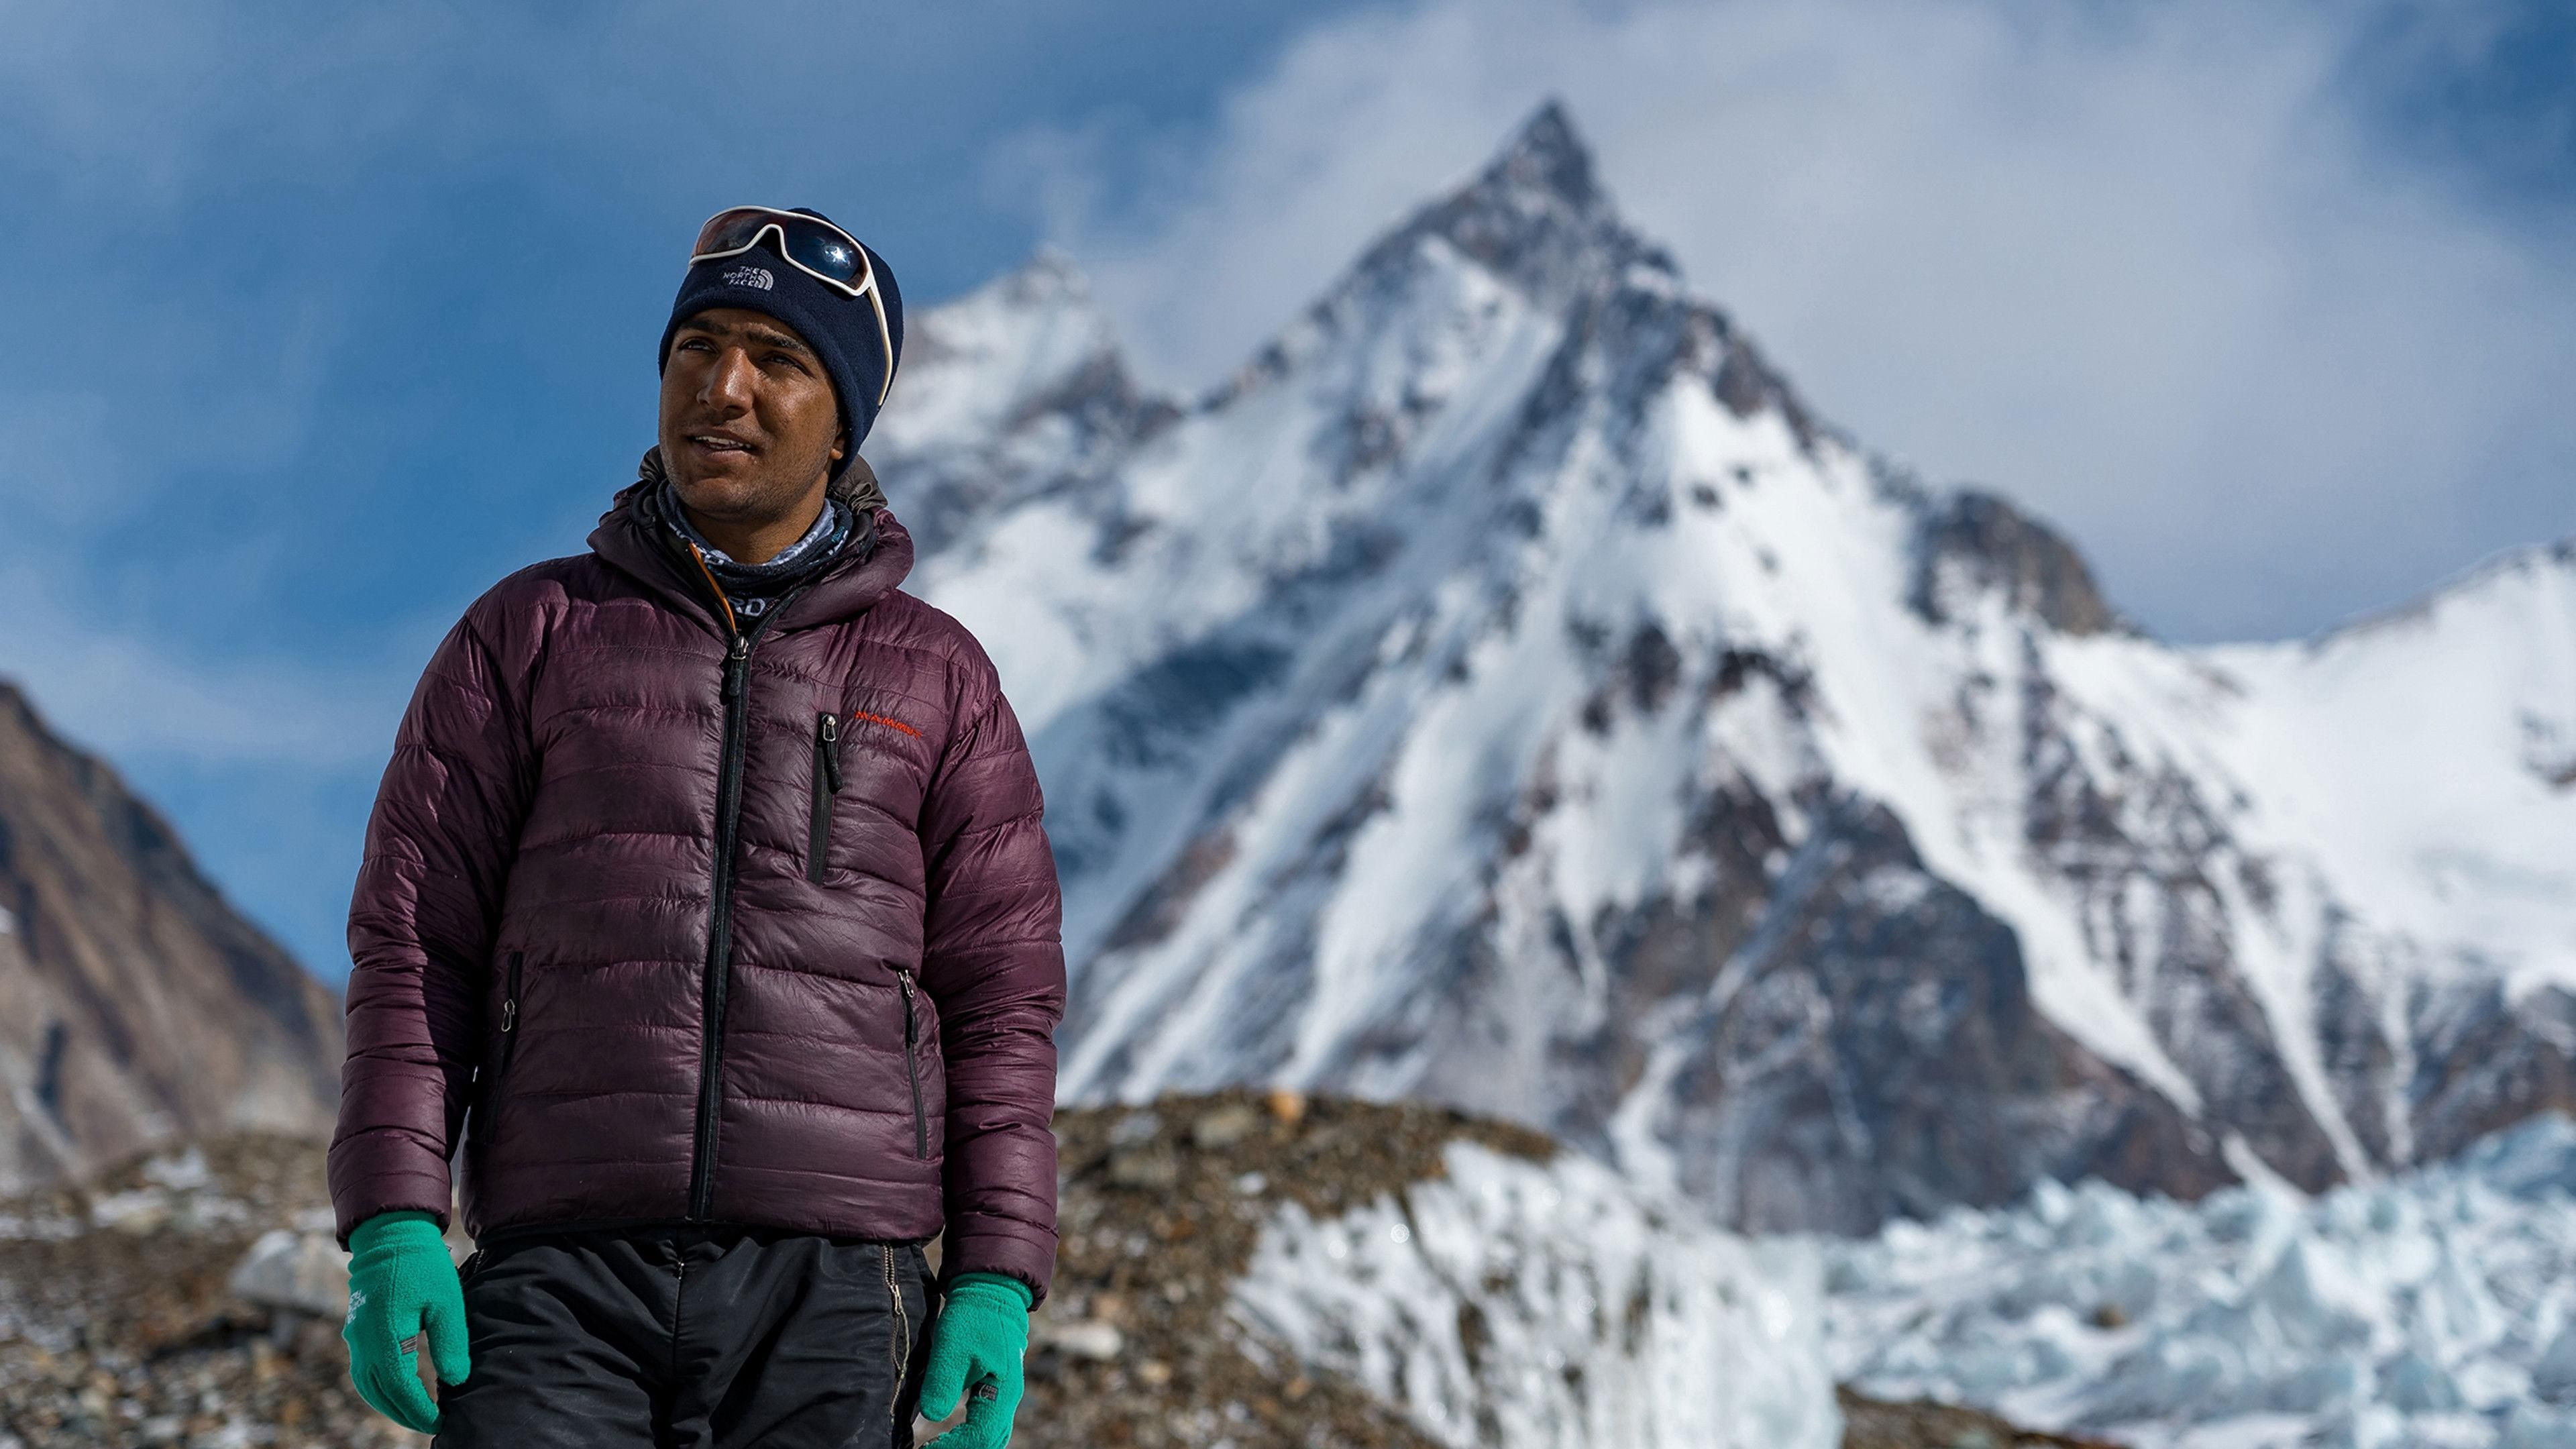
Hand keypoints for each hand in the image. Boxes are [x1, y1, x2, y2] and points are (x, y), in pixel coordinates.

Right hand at [342, 1210, 469, 1431]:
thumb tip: (456, 1380)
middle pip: (380, 1394)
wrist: (390, 1236)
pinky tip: (398, 1391)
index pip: (401, 1388)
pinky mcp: (356, 1331)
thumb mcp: (446, 1302)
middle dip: (405, 1414)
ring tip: (415, 1415)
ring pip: (367, 1386)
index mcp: (385, 1337)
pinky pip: (363, 1371)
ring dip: (389, 1405)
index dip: (419, 1410)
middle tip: (431, 1424)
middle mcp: (364, 1342)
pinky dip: (379, 1388)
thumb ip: (450, 1343)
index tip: (440, 1420)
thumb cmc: (423, 1266)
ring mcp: (355, 1338)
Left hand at [919, 1272, 1032, 1448]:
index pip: (981, 1435)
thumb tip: (931, 1415)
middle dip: (962, 1448)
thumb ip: (943, 1381)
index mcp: (1002, 1391)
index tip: (927, 1447)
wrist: (991, 1292)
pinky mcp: (995, 1388)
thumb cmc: (973, 1316)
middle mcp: (1007, 1397)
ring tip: (936, 1445)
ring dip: (967, 1444)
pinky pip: (987, 1422)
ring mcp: (1003, 1393)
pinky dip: (969, 1434)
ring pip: (992, 1433)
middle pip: (991, 1440)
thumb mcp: (952, 1346)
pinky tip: (945, 1434)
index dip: (954, 1446)